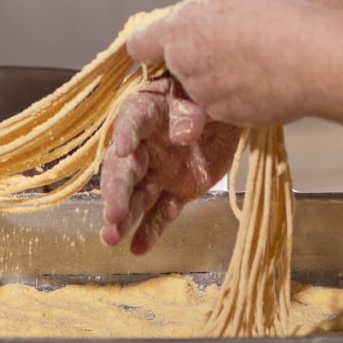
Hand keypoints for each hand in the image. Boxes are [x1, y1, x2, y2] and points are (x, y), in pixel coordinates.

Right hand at [98, 73, 239, 256]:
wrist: (230, 113)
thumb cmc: (207, 94)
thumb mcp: (201, 94)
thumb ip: (191, 111)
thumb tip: (181, 136)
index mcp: (147, 111)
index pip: (132, 121)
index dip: (126, 133)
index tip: (123, 148)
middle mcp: (145, 145)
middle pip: (126, 168)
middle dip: (117, 192)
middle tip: (112, 214)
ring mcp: (159, 171)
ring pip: (138, 196)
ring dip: (125, 217)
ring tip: (111, 238)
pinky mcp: (177, 191)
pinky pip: (162, 213)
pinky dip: (151, 231)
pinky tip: (138, 248)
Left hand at [123, 0, 314, 129]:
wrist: (313, 59)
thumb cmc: (277, 15)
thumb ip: (213, 0)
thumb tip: (211, 8)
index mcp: (179, 31)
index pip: (141, 43)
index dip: (151, 42)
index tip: (162, 41)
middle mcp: (186, 69)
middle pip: (179, 66)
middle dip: (197, 57)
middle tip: (232, 42)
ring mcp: (209, 98)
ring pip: (205, 88)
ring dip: (222, 77)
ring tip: (258, 58)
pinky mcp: (234, 119)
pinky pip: (231, 105)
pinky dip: (244, 95)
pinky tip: (270, 77)